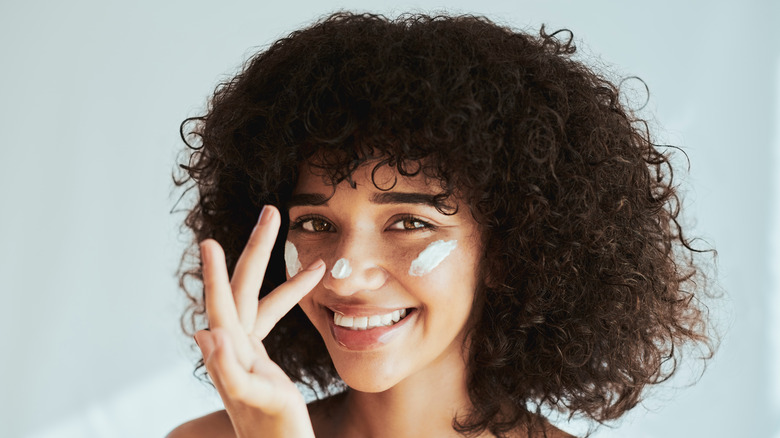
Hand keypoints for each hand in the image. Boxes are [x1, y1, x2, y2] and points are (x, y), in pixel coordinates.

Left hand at [194, 205, 324, 437]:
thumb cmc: (274, 433)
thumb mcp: (255, 401)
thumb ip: (229, 372)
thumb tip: (207, 335)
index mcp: (231, 352)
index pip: (224, 301)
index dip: (218, 269)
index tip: (210, 239)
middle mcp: (234, 346)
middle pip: (244, 288)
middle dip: (259, 250)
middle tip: (271, 213)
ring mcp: (246, 352)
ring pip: (261, 302)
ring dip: (282, 275)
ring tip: (315, 259)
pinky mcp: (260, 360)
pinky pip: (272, 320)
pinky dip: (291, 299)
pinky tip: (306, 285)